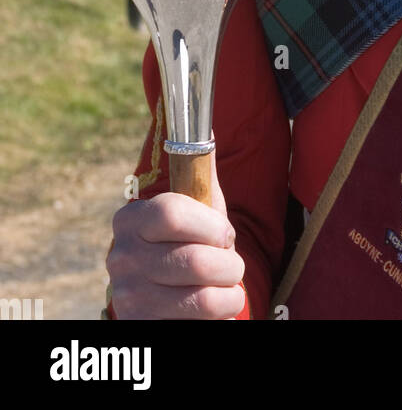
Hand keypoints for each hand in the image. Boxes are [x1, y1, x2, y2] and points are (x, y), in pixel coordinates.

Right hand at [107, 150, 245, 319]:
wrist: (167, 296)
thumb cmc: (189, 242)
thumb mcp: (195, 207)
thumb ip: (199, 172)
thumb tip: (206, 123)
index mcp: (131, 219)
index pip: (170, 214)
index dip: (210, 226)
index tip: (226, 234)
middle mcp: (120, 257)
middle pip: (192, 261)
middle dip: (229, 266)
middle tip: (233, 266)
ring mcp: (127, 296)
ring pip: (200, 299)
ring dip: (229, 294)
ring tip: (230, 288)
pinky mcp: (139, 326)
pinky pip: (196, 325)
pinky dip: (218, 317)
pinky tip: (216, 307)